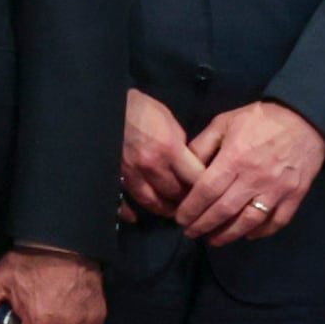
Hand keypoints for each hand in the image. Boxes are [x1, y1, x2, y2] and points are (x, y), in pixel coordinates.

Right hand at [117, 87, 200, 221]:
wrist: (110, 105)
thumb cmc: (144, 109)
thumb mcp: (171, 123)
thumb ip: (182, 147)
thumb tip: (188, 164)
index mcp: (170, 150)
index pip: (196, 179)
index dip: (206, 187)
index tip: (214, 192)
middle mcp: (152, 166)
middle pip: (176, 194)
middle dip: (188, 200)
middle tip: (196, 204)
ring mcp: (132, 173)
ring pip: (152, 201)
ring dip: (165, 209)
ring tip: (174, 212)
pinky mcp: (116, 175)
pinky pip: (123, 200)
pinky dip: (129, 212)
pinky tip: (136, 217)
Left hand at [174, 100, 324, 245]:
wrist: (305, 119)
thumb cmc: (259, 119)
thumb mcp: (224, 123)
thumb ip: (202, 145)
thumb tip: (183, 169)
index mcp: (234, 158)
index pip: (207, 191)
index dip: (191, 209)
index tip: (180, 218)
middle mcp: (254, 178)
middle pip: (224, 210)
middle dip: (203, 225)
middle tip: (190, 232)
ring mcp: (277, 189)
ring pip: (249, 221)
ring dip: (229, 235)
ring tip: (213, 240)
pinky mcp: (295, 195)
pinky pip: (277, 221)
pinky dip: (261, 232)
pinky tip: (247, 235)